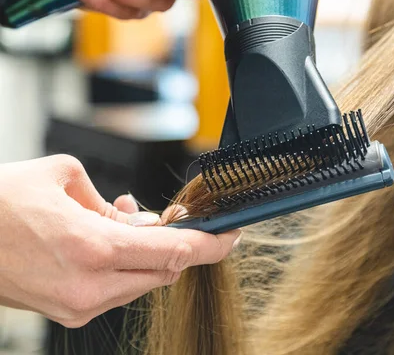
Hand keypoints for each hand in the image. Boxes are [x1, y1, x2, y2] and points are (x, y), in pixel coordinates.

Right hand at [0, 155, 240, 327]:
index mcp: (93, 248)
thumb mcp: (64, 179)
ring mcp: (78, 306)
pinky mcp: (66, 313)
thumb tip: (140, 221)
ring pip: (142, 282)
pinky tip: (106, 241)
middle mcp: (90, 286)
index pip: (176, 252)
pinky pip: (117, 290)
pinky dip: (124, 267)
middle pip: (165, 271)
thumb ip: (113, 205)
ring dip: (146, 254)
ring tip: (121, 220)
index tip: (231, 236)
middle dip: (175, 244)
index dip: (212, 245)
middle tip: (166, 217)